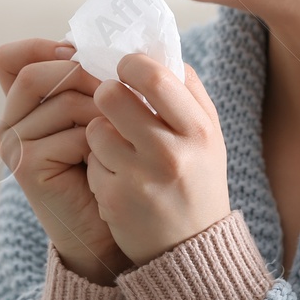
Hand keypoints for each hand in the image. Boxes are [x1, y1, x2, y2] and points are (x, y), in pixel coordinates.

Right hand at [0, 38, 131, 285]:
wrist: (112, 227)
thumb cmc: (113, 165)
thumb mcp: (101, 111)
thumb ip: (92, 77)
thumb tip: (102, 40)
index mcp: (23, 104)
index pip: (10, 58)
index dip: (41, 47)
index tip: (77, 52)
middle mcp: (9, 122)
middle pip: (36, 73)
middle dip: (84, 76)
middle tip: (116, 94)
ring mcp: (14, 144)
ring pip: (62, 98)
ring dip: (102, 110)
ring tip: (120, 130)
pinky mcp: (26, 166)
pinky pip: (72, 131)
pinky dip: (101, 140)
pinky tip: (109, 157)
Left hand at [84, 53, 230, 265]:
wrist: (192, 249)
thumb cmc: (197, 180)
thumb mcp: (208, 136)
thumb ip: (188, 92)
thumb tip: (158, 50)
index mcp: (198, 131)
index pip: (154, 77)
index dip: (129, 64)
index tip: (124, 67)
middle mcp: (171, 153)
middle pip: (112, 96)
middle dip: (104, 92)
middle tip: (109, 98)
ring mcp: (140, 178)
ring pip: (95, 128)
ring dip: (99, 130)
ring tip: (117, 144)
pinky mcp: (114, 199)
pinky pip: (91, 160)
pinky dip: (98, 163)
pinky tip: (117, 176)